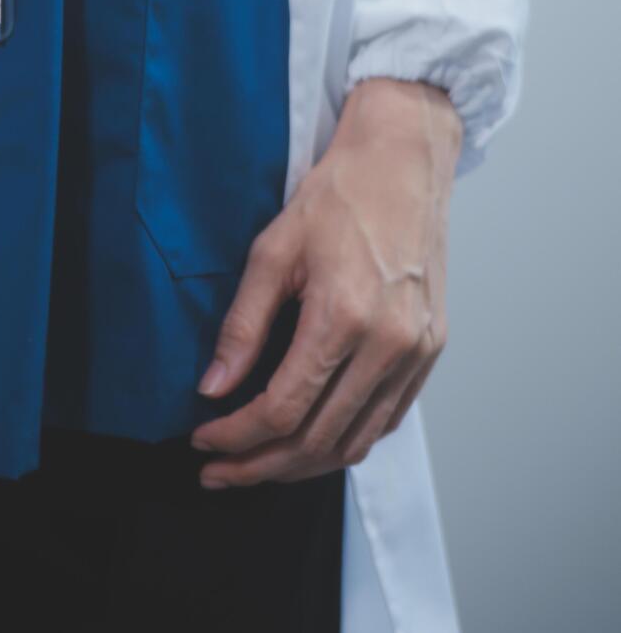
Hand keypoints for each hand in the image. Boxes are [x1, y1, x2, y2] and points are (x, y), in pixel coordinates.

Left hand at [190, 77, 461, 485]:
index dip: (237, 436)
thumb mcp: (272, 249)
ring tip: (256, 465)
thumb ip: (242, 324)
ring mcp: (416, 352)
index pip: (283, 409)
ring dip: (302, 465)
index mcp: (345, 316)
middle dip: (261, 466)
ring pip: (356, 442)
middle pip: (319, 440)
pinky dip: (344, 440)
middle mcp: (389, 344)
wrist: (402, 161)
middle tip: (218, 471)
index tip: (202, 440)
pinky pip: (385, 420)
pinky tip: (308, 438)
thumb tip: (213, 386)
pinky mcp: (430, 350)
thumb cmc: (338, 194)